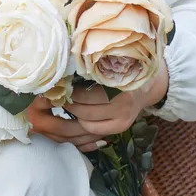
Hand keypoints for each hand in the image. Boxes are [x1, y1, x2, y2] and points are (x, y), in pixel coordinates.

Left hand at [26, 64, 168, 153]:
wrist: (148, 85)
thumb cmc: (124, 68)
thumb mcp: (110, 62)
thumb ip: (89, 68)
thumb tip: (58, 71)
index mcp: (119, 83)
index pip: (85, 94)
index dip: (65, 93)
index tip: (51, 88)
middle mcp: (123, 104)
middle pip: (83, 111)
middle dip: (62, 107)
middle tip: (46, 100)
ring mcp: (122, 119)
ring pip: (85, 125)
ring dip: (67, 119)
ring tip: (55, 110)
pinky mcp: (120, 128)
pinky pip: (93, 133)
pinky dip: (78, 129)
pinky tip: (69, 122)